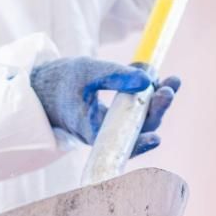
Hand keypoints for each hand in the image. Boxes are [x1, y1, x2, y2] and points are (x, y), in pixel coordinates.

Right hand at [30, 57, 180, 157]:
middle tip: (170, 87)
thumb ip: (115, 75)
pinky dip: (149, 98)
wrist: (43, 87)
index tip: (156, 138)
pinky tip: (160, 83)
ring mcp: (112, 126)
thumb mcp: (86, 71)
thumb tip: (147, 80)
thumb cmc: (60, 81)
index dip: (140, 143)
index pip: (119, 144)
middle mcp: (105, 134)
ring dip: (157, 101)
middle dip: (157, 109)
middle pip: (138, 129)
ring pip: (141, 120)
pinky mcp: (116, 118)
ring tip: (172, 81)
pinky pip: (138, 112)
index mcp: (91, 131)